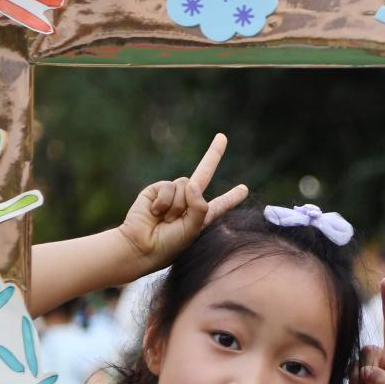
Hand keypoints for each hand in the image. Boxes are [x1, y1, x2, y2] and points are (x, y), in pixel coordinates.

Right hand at [117, 133, 247, 274]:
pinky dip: (164, 201)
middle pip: (203, 174)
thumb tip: (193, 182)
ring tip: (167, 221)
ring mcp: (172, 195)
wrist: (141, 246)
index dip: (231, 197)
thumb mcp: (193, 230)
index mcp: (201, 217)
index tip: (244, 189)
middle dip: (213, 155)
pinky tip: (155, 213)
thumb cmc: (169, 245)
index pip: (220, 205)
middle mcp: (188, 203)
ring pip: (185, 184)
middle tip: (222, 137)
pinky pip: (169, 186)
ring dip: (177, 205)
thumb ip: (199, 207)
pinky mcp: (157, 190)